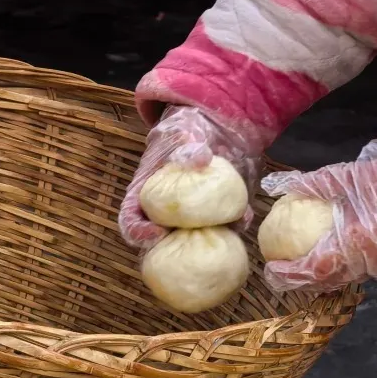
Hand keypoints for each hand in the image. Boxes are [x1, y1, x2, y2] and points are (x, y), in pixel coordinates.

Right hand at [119, 106, 260, 250]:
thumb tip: (202, 157)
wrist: (212, 129)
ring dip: (207, 241)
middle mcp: (163, 213)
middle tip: (190, 245)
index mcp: (145, 195)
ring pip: (192, 240)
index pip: (132, 220)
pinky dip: (233, 225)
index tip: (157, 233)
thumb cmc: (185, 133)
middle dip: (172, 248)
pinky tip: (245, 218)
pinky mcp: (213, 215)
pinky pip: (221, 226)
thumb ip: (185, 145)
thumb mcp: (180, 132)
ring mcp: (188, 218)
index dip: (139, 232)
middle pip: (159, 241)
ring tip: (225, 231)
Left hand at [261, 139, 376, 291]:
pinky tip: (338, 252)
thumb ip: (318, 183)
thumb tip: (283, 186)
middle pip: (325, 281)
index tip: (271, 270)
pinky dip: (345, 264)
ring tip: (304, 262)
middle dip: (301, 278)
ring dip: (322, 273)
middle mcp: (366, 265)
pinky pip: (363, 270)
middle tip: (281, 271)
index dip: (288, 274)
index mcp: (353, 246)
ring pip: (344, 278)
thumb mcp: (356, 174)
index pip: (311, 271)